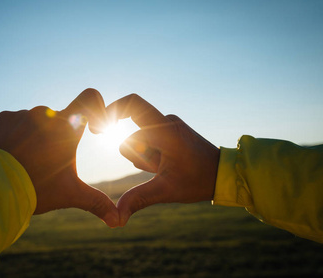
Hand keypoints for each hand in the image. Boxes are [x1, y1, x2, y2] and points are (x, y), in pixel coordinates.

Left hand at [0, 89, 118, 226]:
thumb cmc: (35, 189)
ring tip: (23, 162)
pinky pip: (14, 122)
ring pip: (36, 122)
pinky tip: (8, 155)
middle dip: (56, 138)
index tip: (92, 128)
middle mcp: (46, 114)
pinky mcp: (2, 118)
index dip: (96, 107)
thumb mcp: (68, 194)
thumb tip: (118, 220)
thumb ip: (96, 203)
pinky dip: (14, 135)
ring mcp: (22, 114)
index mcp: (67, 127)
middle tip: (46, 163)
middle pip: (60, 120)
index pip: (90, 98)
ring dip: (35, 136)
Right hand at [106, 94, 219, 225]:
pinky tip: (166, 164)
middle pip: (131, 136)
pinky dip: (150, 154)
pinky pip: (147, 140)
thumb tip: (115, 218)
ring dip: (145, 157)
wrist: (223, 174)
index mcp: (164, 130)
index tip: (99, 128)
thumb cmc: (199, 180)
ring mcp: (167, 125)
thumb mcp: (166, 190)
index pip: (132, 104)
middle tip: (160, 168)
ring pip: (138, 140)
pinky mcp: (168, 130)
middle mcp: (165, 121)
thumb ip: (138, 199)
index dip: (111, 110)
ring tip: (166, 167)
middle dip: (138, 156)